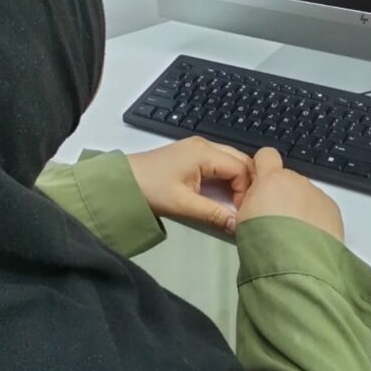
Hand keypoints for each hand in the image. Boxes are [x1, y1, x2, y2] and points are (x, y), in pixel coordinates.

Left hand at [127, 137, 254, 233]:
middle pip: (240, 160)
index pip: (241, 168)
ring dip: (237, 180)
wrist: (123, 181)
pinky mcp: (192, 154)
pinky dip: (226, 176)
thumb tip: (238, 226)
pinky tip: (223, 193)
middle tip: (245, 206)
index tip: (241, 211)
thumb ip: (214, 214)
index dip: (246, 190)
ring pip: (231, 160)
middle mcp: (204, 144)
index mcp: (204, 153)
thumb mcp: (184, 205)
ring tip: (235, 202)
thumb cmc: (150, 189)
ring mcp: (198, 147)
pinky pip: (219, 162)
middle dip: (247, 183)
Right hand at [236, 148, 344, 240]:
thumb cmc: (266, 244)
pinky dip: (315, 219)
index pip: (266, 155)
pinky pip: (321, 208)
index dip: (262, 167)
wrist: (294, 263)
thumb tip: (253, 197)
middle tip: (273, 218)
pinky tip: (307, 237)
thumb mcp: (243, 217)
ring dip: (299, 207)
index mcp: (272, 179)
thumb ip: (250, 199)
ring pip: (305, 194)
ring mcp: (317, 195)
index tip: (260, 182)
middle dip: (281, 193)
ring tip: (291, 233)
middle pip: (287, 179)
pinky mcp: (332, 210)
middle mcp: (297, 182)